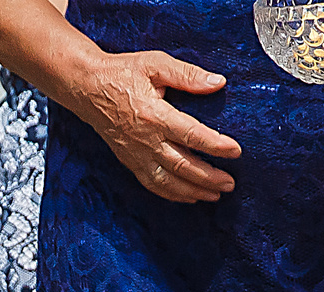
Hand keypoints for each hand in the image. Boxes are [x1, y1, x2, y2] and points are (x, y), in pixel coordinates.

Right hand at [78, 51, 239, 201]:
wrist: (87, 87)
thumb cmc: (122, 72)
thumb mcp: (156, 63)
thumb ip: (188, 75)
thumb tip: (218, 83)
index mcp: (155, 115)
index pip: (192, 135)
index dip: (216, 145)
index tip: (236, 151)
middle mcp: (146, 140)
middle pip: (183, 166)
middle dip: (209, 177)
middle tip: (230, 183)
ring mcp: (136, 155)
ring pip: (168, 182)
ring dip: (193, 191)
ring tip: (215, 194)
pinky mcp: (130, 161)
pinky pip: (152, 184)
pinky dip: (172, 194)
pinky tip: (189, 197)